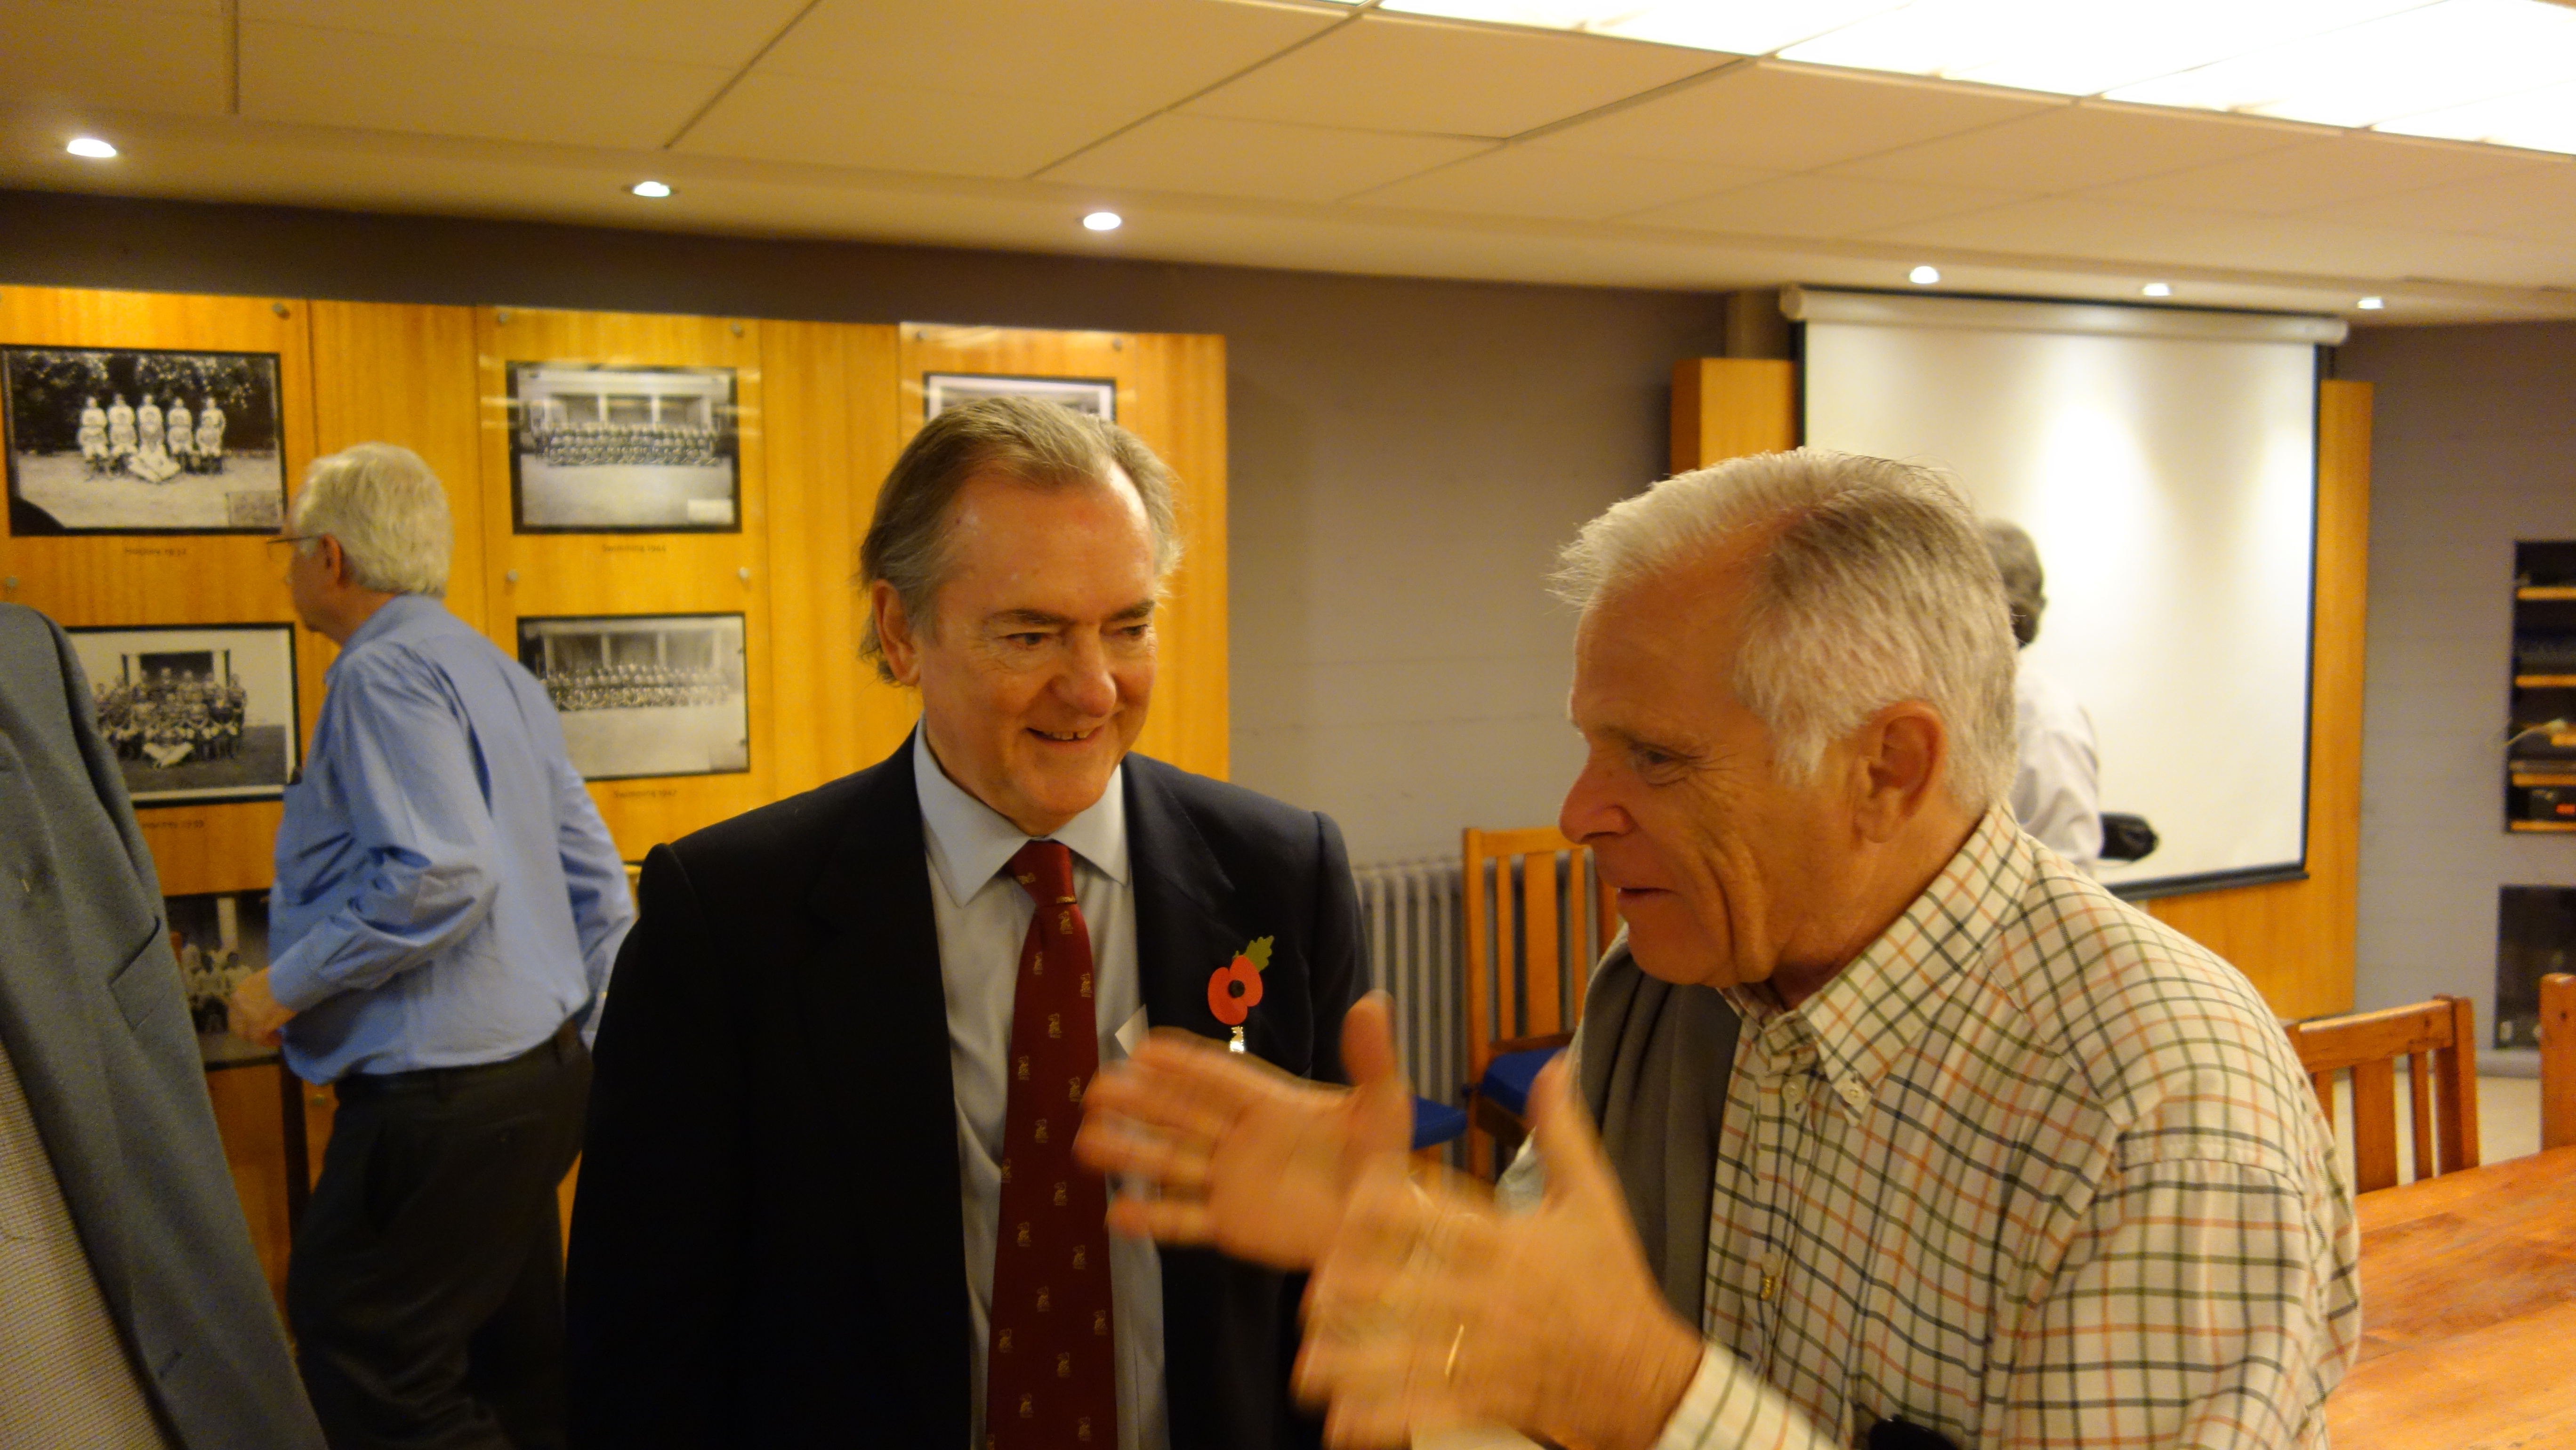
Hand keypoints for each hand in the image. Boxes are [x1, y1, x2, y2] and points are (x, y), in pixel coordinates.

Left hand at [227, 968, 293, 1046]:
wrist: (291, 979)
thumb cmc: (286, 975)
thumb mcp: (267, 980)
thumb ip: (263, 991)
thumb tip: (270, 999)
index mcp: (241, 990)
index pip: (237, 1009)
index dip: (246, 1017)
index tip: (258, 1020)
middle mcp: (239, 1004)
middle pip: (237, 1024)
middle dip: (248, 1030)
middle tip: (262, 1033)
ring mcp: (247, 1016)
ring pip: (246, 1034)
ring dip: (259, 1037)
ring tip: (273, 1037)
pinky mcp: (259, 1027)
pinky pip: (260, 1039)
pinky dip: (269, 1041)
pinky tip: (278, 1040)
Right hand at [1075, 992, 1412, 1268]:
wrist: (1385, 1231)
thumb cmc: (1384, 1162)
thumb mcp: (1383, 1107)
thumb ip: (1372, 1058)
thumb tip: (1373, 1000)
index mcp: (1272, 1105)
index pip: (1218, 1079)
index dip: (1181, 1064)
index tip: (1141, 1048)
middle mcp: (1242, 1140)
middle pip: (1181, 1116)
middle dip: (1139, 1103)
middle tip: (1095, 1089)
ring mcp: (1234, 1184)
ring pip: (1172, 1165)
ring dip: (1131, 1154)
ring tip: (1085, 1144)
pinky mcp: (1234, 1226)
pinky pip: (1186, 1222)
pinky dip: (1153, 1220)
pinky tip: (1116, 1216)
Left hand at [1294, 1057, 1704, 1449]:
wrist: (1645, 1372)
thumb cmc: (1613, 1280)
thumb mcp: (1594, 1198)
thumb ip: (1562, 1130)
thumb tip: (1552, 1062)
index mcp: (1505, 1243)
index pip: (1430, 1220)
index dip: (1378, 1213)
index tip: (1344, 1209)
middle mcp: (1488, 1298)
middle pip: (1403, 1293)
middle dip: (1349, 1296)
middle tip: (1311, 1296)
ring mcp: (1486, 1355)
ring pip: (1403, 1359)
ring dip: (1351, 1365)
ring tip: (1307, 1366)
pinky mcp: (1487, 1400)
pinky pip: (1425, 1411)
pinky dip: (1382, 1418)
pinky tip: (1341, 1421)